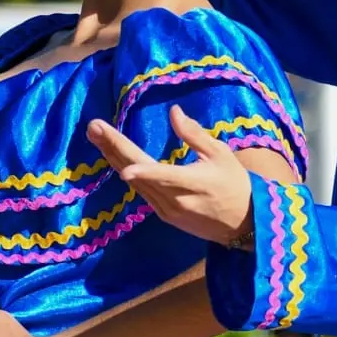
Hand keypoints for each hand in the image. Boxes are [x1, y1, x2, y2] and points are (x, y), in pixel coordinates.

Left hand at [86, 107, 251, 244]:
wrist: (244, 224)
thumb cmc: (235, 183)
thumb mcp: (220, 154)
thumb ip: (194, 134)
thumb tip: (174, 112)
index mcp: (191, 182)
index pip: (159, 174)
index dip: (139, 169)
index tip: (120, 161)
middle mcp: (174, 199)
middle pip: (137, 174)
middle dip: (112, 149)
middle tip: (92, 128)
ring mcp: (166, 210)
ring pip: (135, 183)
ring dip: (114, 158)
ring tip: (97, 137)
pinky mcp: (164, 216)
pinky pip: (142, 192)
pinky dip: (129, 173)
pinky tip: (115, 157)